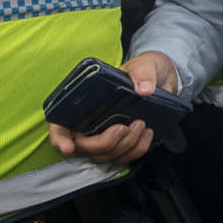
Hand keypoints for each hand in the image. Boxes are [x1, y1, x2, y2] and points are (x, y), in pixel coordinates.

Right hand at [47, 51, 179, 162]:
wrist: (163, 78)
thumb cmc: (144, 69)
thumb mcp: (144, 65)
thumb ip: (142, 73)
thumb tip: (143, 89)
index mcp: (85, 102)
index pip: (61, 124)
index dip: (60, 138)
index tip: (68, 147)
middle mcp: (91, 121)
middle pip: (83, 147)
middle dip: (103, 143)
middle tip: (123, 128)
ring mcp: (106, 134)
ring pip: (104, 156)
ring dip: (124, 146)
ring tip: (140, 124)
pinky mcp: (123, 142)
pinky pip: (124, 157)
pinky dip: (137, 150)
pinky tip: (147, 133)